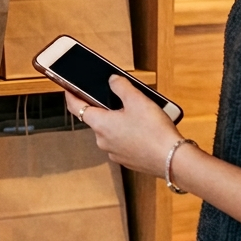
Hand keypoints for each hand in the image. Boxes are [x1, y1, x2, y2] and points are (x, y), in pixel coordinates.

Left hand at [65, 76, 183, 176]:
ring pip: (111, 131)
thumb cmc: (154, 132)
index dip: (71, 95)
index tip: (68, 88)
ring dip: (119, 121)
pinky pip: (123, 142)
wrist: (173, 160)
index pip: (76, 107)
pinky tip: (145, 130)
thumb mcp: (137, 100)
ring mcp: (114, 152)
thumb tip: (112, 80)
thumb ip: (121, 86)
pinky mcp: (127, 160)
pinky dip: (129, 134)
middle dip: (106, 108)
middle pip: (97, 119)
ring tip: (139, 114)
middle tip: (119, 98)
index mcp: (100, 124)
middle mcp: (103, 140)